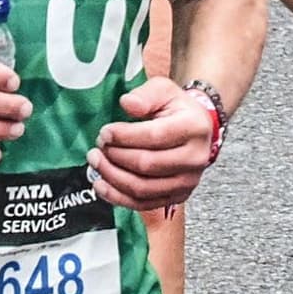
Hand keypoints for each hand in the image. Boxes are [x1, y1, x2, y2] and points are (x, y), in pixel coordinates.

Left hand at [87, 74, 219, 210]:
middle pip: (147, 165)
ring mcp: (187, 181)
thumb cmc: (177, 108)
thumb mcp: (164, 89)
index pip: (154, 136)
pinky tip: (102, 185)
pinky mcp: (178, 196)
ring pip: (143, 188)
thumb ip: (145, 95)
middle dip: (115, 156)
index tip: (105, 132)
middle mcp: (195, 158)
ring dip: (113, 177)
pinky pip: (144, 204)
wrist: (196, 129)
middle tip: (98, 147)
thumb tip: (127, 103)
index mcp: (194, 128)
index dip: (124, 136)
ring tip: (96, 163)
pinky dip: (118, 197)